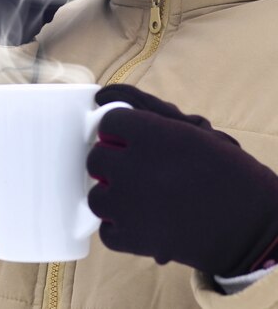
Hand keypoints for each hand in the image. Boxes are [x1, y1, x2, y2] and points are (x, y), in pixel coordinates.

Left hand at [88, 84, 277, 275]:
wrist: (250, 227)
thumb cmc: (229, 174)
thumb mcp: (195, 133)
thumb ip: (155, 122)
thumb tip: (115, 107)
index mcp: (150, 135)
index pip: (109, 122)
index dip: (118, 129)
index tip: (126, 137)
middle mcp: (133, 166)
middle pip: (95, 157)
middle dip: (111, 161)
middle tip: (131, 168)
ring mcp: (128, 205)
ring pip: (95, 195)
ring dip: (111, 195)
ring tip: (134, 197)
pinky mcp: (132, 239)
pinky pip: (105, 230)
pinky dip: (118, 228)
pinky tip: (138, 221)